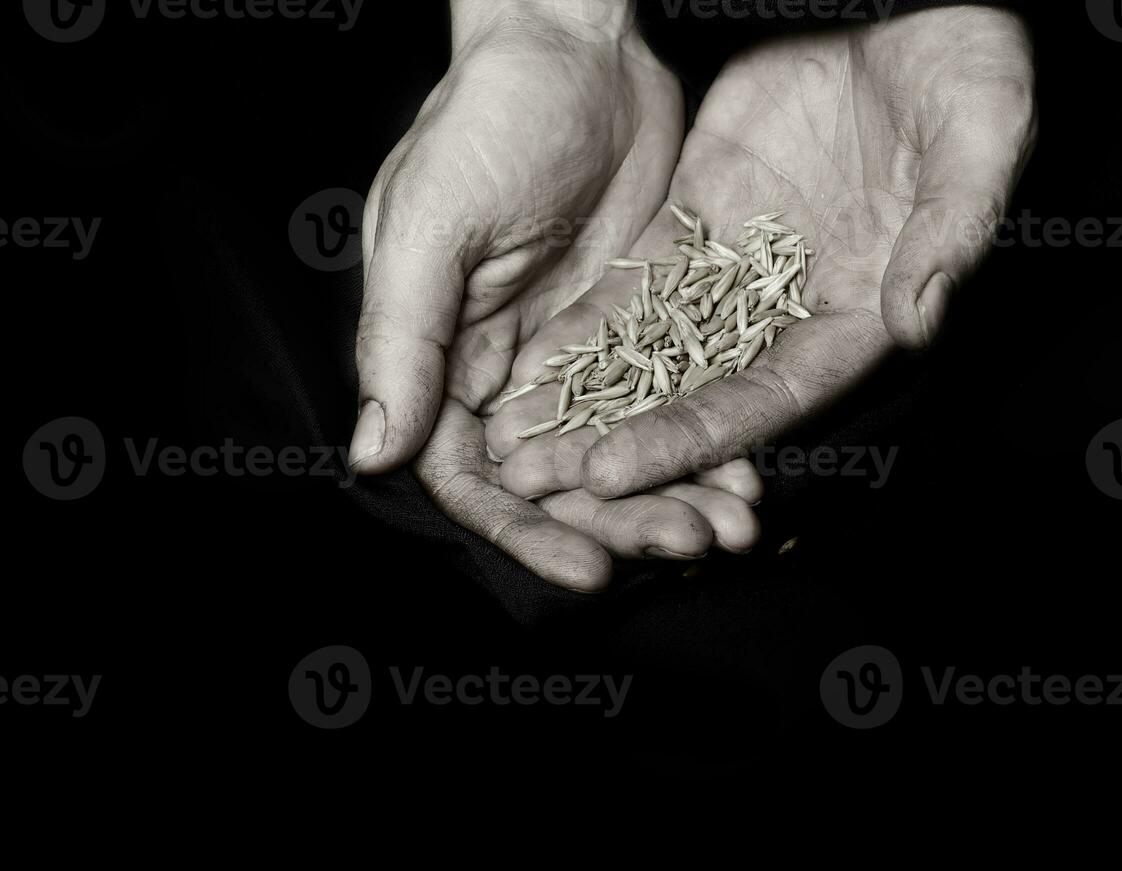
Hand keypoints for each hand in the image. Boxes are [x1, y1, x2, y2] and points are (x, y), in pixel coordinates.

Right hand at [349, 0, 761, 589]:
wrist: (576, 45)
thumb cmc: (482, 120)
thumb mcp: (429, 225)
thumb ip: (404, 339)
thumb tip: (373, 451)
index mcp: (439, 362)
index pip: (471, 478)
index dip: (525, 530)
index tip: (587, 568)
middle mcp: (502, 372)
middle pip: (553, 480)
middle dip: (615, 522)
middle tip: (687, 544)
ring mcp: (572, 353)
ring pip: (617, 450)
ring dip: (669, 494)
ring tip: (731, 525)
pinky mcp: (634, 326)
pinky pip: (668, 400)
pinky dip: (704, 440)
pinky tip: (748, 472)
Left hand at [492, 6, 1035, 499]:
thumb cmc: (967, 64)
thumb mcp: (981, 134)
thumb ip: (953, 228)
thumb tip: (916, 319)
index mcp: (861, 310)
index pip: (769, 395)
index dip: (692, 438)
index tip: (614, 473)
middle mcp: (792, 304)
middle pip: (696, 389)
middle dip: (615, 436)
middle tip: (535, 477)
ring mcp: (740, 263)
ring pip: (653, 342)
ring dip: (584, 391)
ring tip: (511, 433)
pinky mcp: (699, 214)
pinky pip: (634, 279)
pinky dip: (583, 318)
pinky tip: (524, 353)